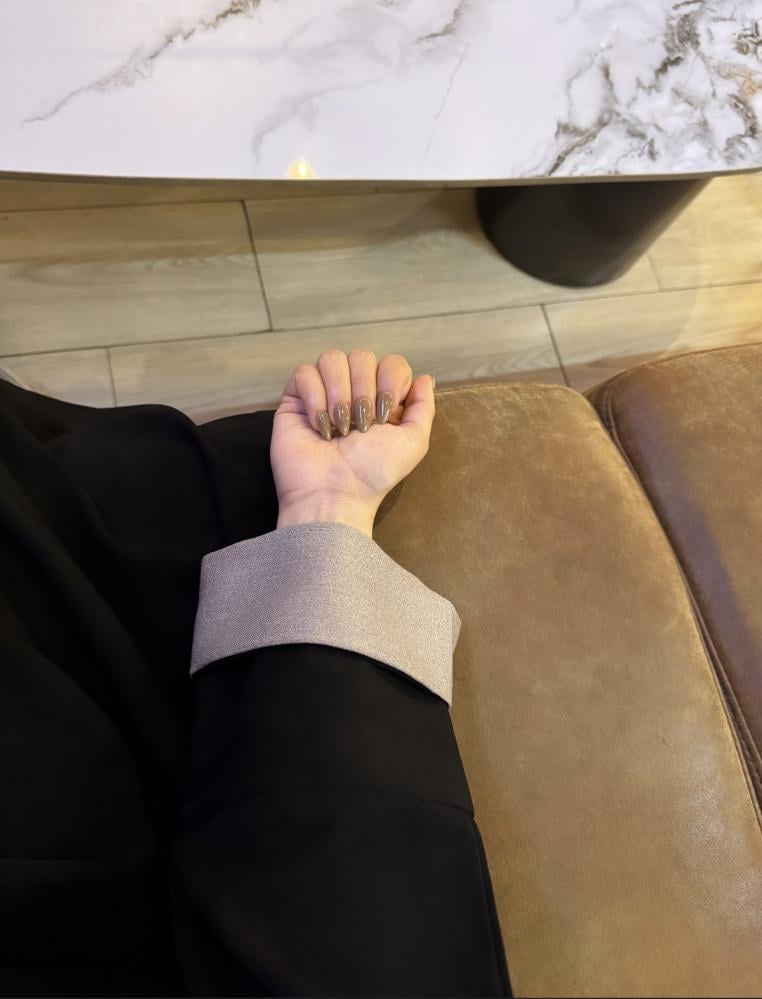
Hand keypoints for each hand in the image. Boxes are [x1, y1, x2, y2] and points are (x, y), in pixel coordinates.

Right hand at [270, 349, 435, 537]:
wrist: (335, 493)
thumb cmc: (374, 473)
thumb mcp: (413, 442)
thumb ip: (423, 407)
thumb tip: (425, 378)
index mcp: (383, 398)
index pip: (391, 362)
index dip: (390, 382)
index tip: (385, 416)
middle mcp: (354, 391)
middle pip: (361, 356)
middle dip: (364, 391)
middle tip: (361, 427)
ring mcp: (324, 393)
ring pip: (331, 359)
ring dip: (339, 394)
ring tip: (340, 428)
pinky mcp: (295, 399)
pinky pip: (304, 373)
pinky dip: (314, 398)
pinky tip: (319, 426)